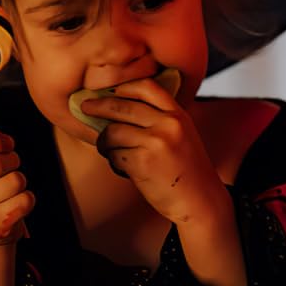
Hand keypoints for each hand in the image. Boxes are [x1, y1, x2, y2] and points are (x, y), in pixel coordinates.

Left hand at [79, 78, 227, 225]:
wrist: (199, 199)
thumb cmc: (187, 167)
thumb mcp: (183, 133)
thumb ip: (161, 118)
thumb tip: (119, 106)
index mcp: (178, 114)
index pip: (147, 87)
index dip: (124, 86)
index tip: (110, 91)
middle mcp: (168, 124)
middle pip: (122, 106)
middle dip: (99, 106)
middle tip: (86, 108)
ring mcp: (155, 143)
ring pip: (112, 132)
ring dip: (104, 142)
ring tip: (110, 150)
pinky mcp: (142, 163)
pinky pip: (114, 155)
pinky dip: (114, 162)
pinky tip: (123, 168)